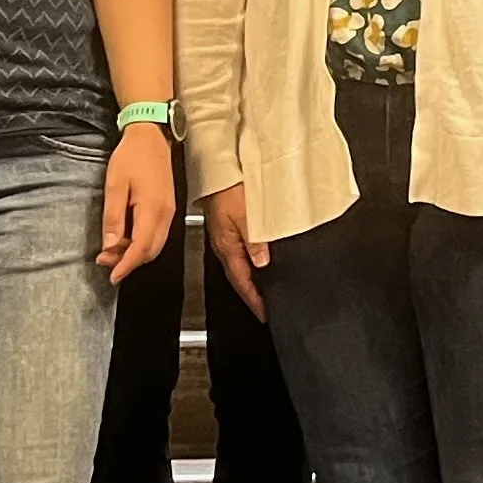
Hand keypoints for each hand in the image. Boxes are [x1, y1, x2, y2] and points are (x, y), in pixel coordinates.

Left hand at [99, 125, 176, 284]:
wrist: (151, 136)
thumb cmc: (131, 157)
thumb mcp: (115, 185)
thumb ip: (114, 218)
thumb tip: (111, 246)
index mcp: (152, 209)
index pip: (141, 248)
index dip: (126, 265)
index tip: (112, 277)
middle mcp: (166, 215)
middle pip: (150, 251)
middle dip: (129, 262)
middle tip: (105, 262)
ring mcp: (170, 212)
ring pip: (155, 245)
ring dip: (135, 253)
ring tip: (112, 251)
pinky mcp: (168, 208)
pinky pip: (157, 235)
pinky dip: (142, 243)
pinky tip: (126, 238)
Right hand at [204, 183, 268, 321]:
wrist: (216, 168)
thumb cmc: (227, 187)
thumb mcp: (245, 215)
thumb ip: (254, 241)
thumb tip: (261, 263)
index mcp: (227, 246)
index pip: (242, 281)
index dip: (254, 299)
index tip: (264, 314)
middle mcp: (224, 245)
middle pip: (239, 278)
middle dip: (252, 295)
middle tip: (266, 308)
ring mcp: (225, 237)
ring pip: (239, 267)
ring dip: (251, 281)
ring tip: (265, 291)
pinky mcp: (227, 228)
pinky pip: (240, 253)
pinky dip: (250, 264)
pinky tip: (259, 263)